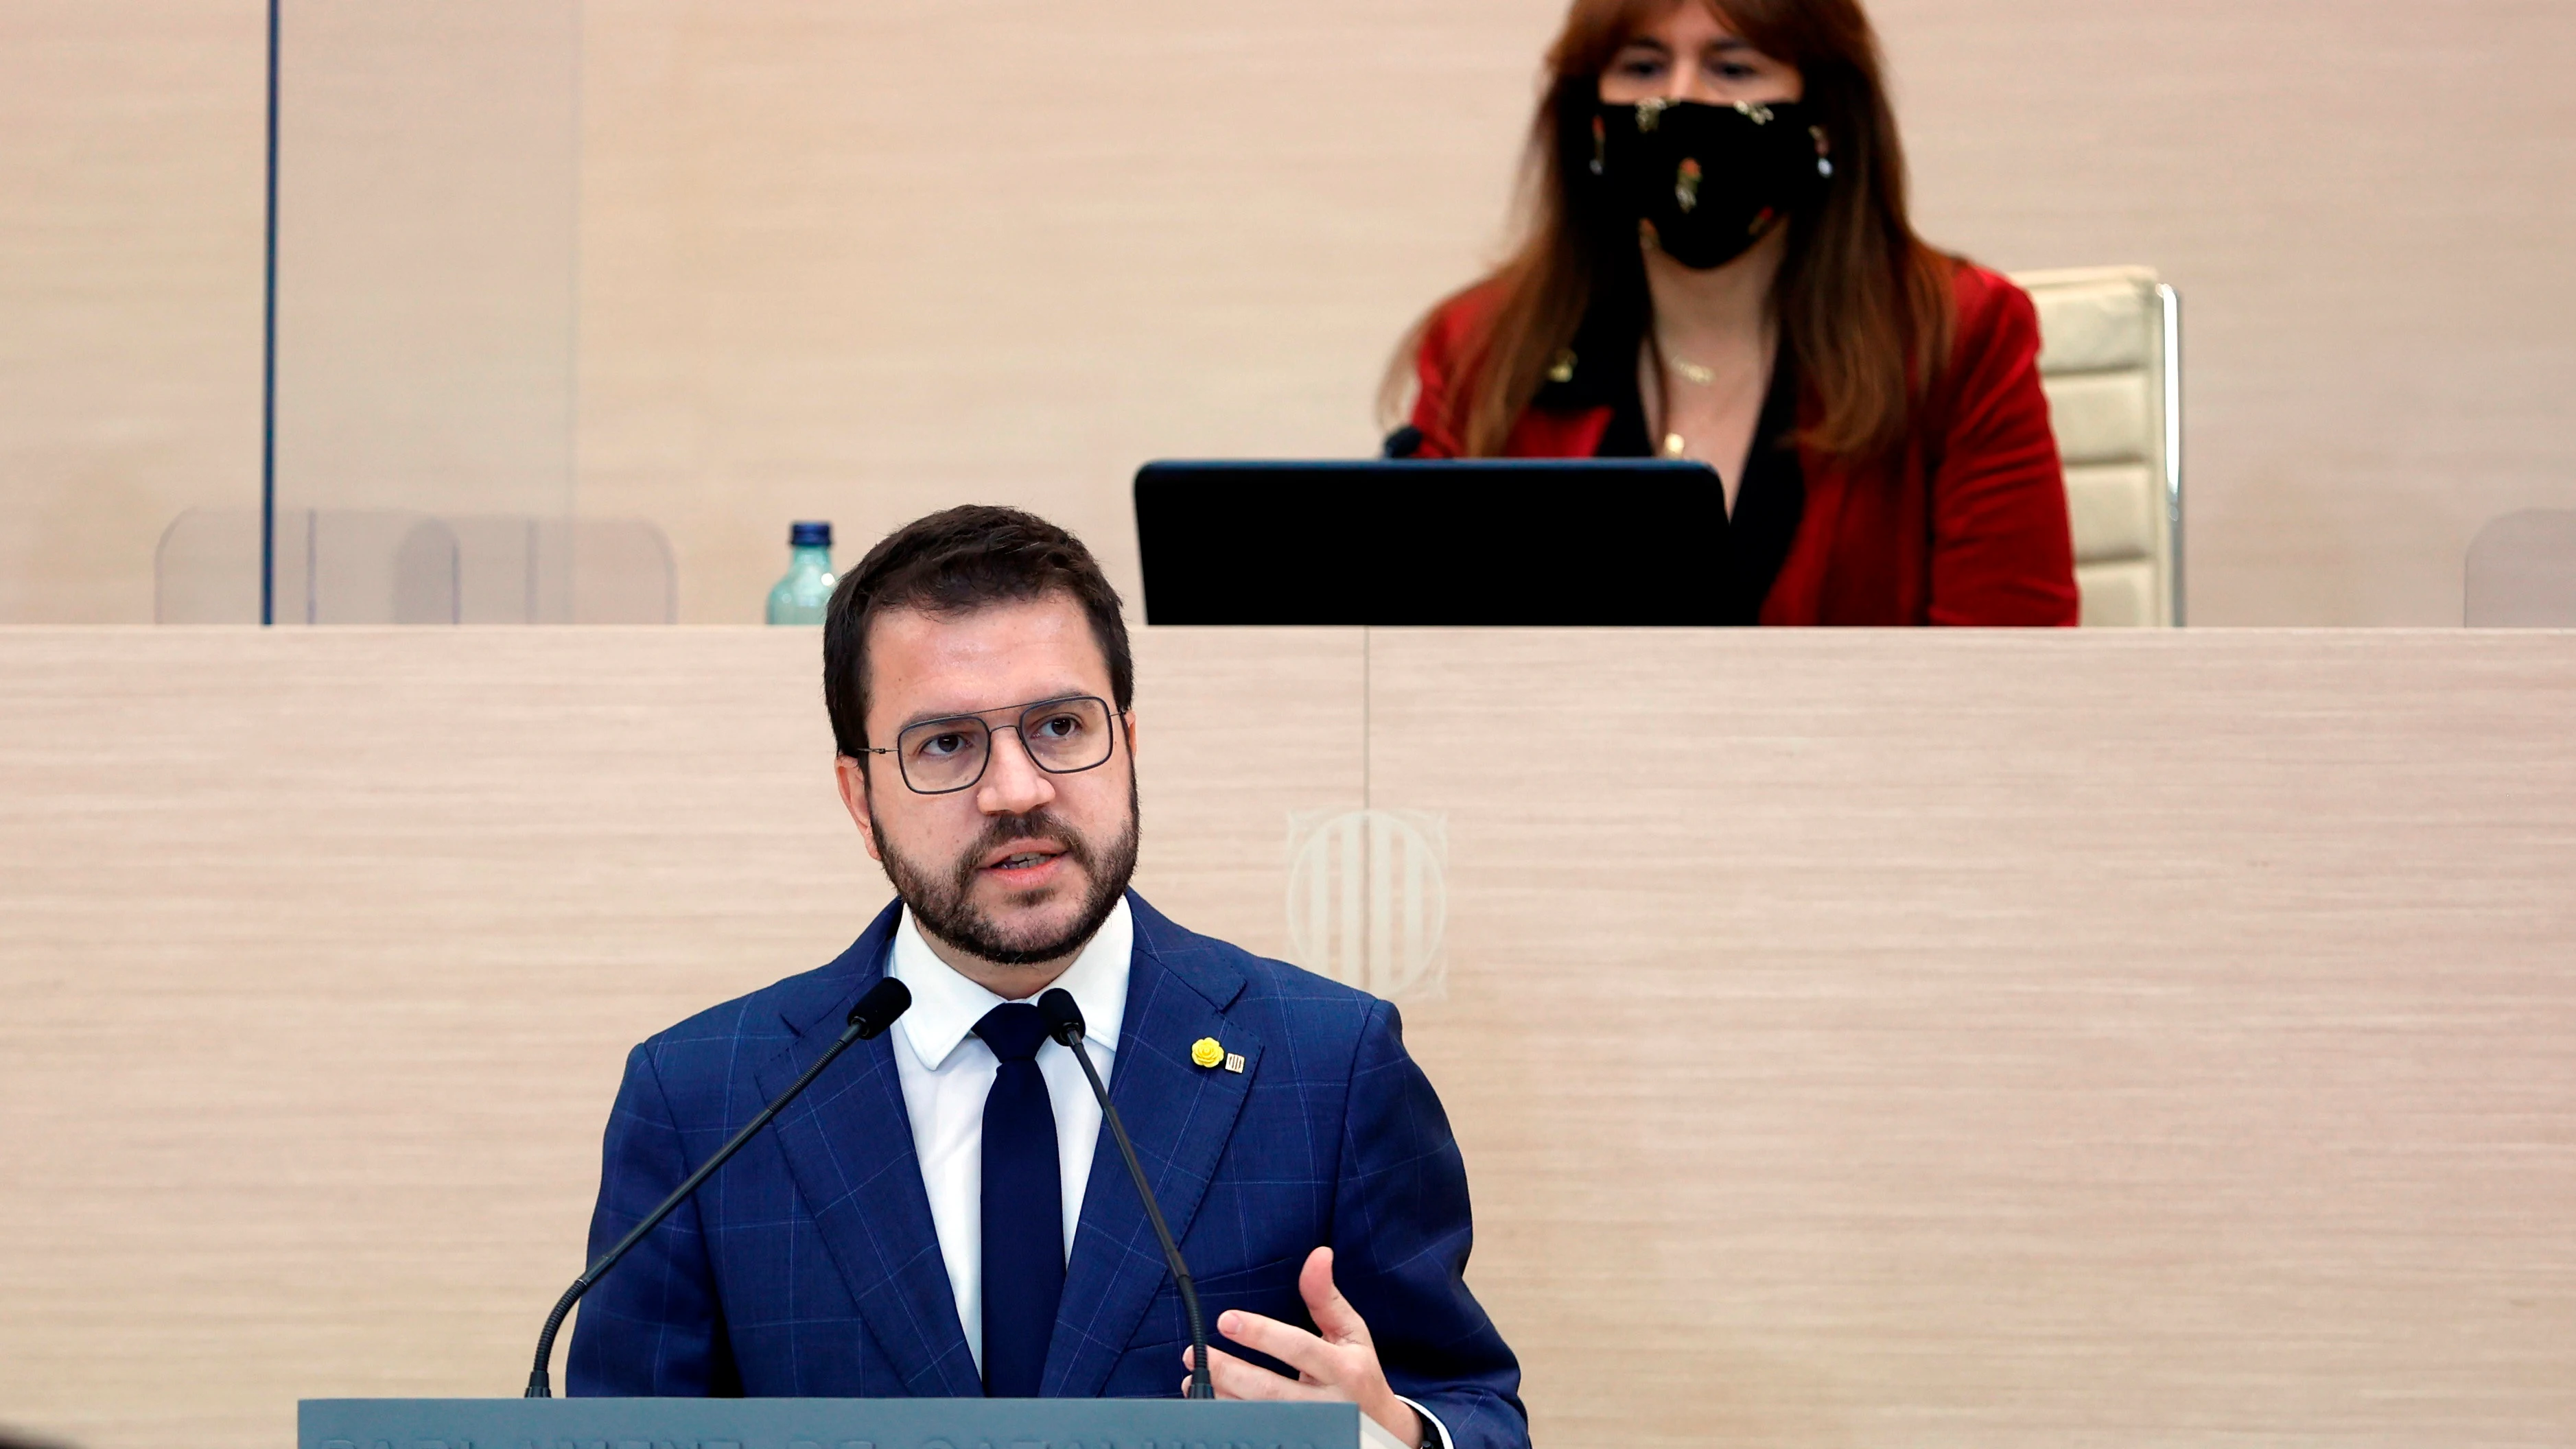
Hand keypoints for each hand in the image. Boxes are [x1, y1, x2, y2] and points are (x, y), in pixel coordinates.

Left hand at [1181, 1247, 1423, 1447]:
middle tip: (1195, 1353)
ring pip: (1259, 1416)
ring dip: (1221, 1396)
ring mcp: (1313, 1429)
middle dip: (1228, 1370)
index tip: (1226, 1320)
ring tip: (1194, 1378)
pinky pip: (1260, 1431)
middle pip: (1270, 1390)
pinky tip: (1213, 1401)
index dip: (1261, 1334)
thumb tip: (1318, 1255)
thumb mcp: (1351, 1333)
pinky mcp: (1300, 1441)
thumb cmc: (1360, 1372)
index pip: (1298, 1348)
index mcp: (1345, 1368)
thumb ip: (1326, 1297)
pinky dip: (1231, 1417)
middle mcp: (1329, 1404)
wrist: (1381, 1429)